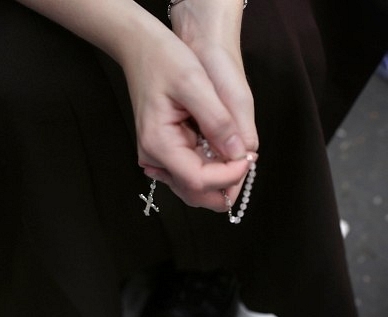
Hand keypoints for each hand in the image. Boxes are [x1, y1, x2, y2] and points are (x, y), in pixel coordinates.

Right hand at [122, 22, 255, 210]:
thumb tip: (240, 153)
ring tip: (236, 151)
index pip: (198, 181)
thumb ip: (218, 121)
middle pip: (195, 192)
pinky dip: (211, 167)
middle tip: (247, 159)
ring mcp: (157, 157)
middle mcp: (154, 157)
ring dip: (219, 177)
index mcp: (158, 143)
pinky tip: (220, 146)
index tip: (250, 157)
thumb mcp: (195, 83)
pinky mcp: (163, 152)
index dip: (229, 176)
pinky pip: (190, 171)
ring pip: (194, 186)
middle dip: (226, 183)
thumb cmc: (164, 60)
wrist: (141, 49)